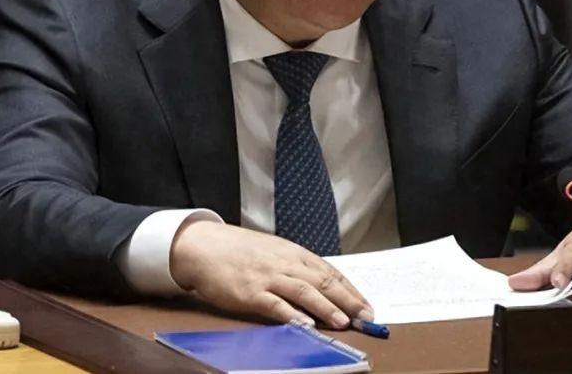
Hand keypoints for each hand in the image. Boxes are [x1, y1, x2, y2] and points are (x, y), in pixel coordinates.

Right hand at [170, 221, 372, 328]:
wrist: (204, 247)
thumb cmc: (240, 251)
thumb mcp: (274, 252)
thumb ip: (297, 267)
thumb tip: (324, 286)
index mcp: (293, 253)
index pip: (330, 271)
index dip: (351, 290)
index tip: (367, 305)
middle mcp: (285, 263)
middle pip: (323, 281)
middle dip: (347, 300)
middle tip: (366, 316)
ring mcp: (268, 277)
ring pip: (304, 292)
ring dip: (326, 308)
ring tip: (342, 321)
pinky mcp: (250, 292)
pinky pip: (275, 304)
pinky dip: (292, 314)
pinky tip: (305, 324)